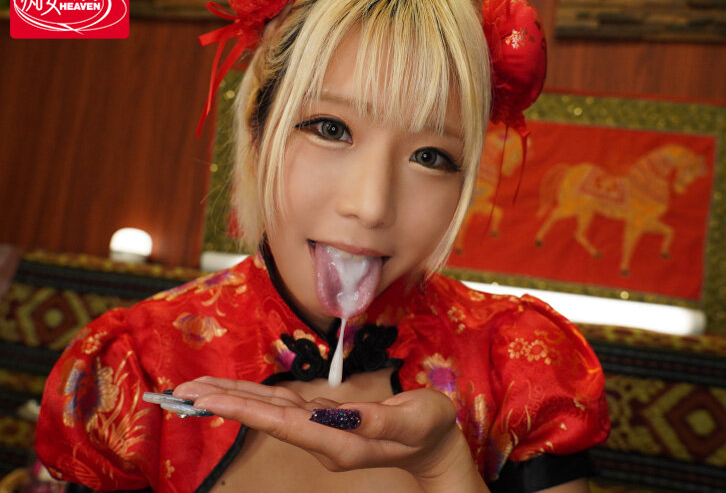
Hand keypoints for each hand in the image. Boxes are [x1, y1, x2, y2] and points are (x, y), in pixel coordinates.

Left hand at [174, 377, 486, 490]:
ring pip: (270, 412)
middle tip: (183, 393)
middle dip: (225, 404)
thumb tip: (341, 417)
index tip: (209, 401)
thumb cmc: (428, 427)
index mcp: (341, 442)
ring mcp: (321, 430)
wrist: (433, 444)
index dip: (245, 409)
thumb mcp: (414, 420)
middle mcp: (323, 439)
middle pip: (267, 419)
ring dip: (234, 400)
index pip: (284, 424)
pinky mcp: (324, 420)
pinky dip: (256, 398)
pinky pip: (284, 408)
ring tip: (197, 390)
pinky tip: (236, 393)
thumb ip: (379, 421)